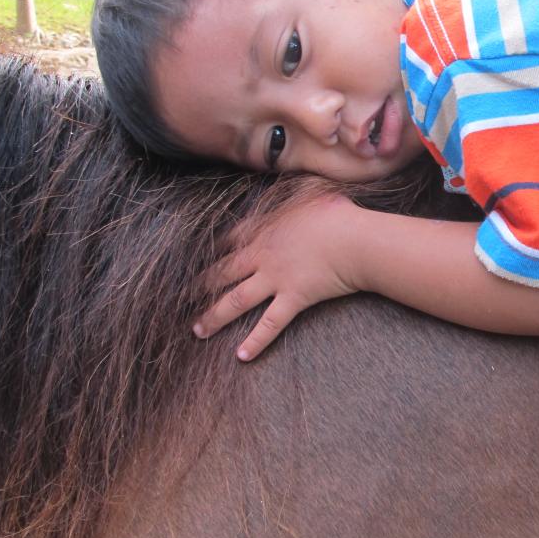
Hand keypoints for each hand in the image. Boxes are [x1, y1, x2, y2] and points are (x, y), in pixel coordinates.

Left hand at [194, 195, 361, 360]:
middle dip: (202, 285)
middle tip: (183, 296)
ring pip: (236, 301)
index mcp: (266, 229)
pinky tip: (241, 357)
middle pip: (224, 272)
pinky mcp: (293, 299)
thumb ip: (297, 190)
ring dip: (214, 317)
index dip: (216, 247)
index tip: (204, 254)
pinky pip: (269, 324)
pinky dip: (255, 341)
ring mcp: (275, 279)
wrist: (355, 241)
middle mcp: (263, 256)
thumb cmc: (339, 214)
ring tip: (197, 331)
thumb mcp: (313, 192)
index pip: (231, 238)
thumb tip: (295, 181)